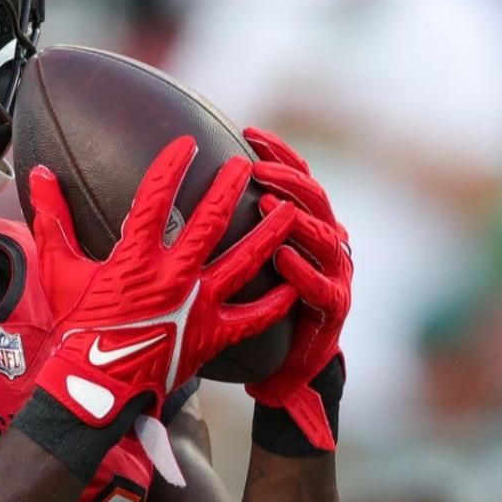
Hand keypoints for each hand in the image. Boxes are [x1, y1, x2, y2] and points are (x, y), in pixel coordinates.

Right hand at [28, 137, 299, 428]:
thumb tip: (39, 174)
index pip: (155, 199)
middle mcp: (173, 277)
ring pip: (243, 262)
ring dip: (267, 235)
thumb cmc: (75, 329)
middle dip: (229, 188)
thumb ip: (53, 219)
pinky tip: (293, 285)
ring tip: (289, 212)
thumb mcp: (58, 271)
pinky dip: (275, 303)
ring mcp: (197, 306)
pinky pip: (252, 318)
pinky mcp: (212, 335)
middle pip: (210, 222)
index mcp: (136, 259)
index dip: (170, 167)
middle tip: (244, 166)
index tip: (186, 144)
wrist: (94, 388)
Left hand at [241, 128, 352, 450]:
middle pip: (312, 197)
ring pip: (324, 237)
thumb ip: (221, 231)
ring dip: (297, 216)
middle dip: (288, 176)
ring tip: (267, 203)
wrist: (288, 370)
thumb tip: (168, 201)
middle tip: (256, 166)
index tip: (249, 132)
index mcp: (301, 227)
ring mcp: (332, 275)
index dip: (277, 154)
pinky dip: (303, 273)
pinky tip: (283, 259)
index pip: (294, 178)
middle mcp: (323, 244)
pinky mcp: (331, 312)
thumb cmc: (260, 310)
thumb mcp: (240, 265)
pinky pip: (321, 290)